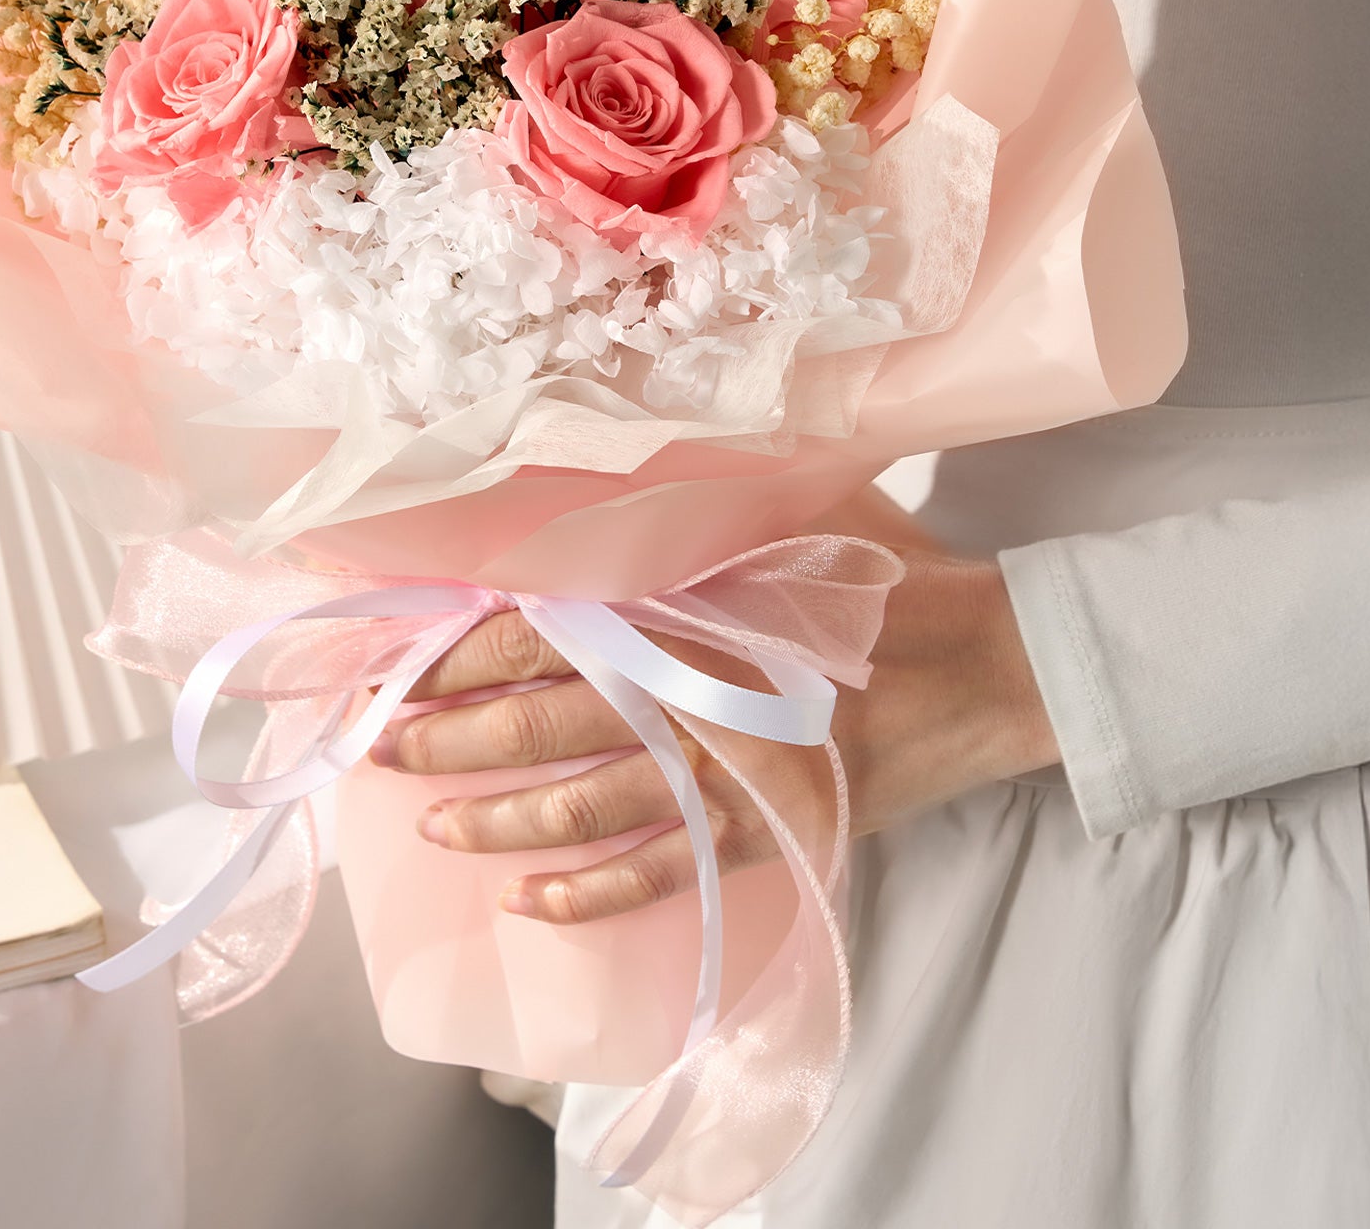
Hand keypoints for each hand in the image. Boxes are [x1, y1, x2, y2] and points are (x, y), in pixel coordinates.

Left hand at [369, 542, 1056, 923]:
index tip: (395, 668)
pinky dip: (598, 897)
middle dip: (453, 740)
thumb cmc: (888, 573)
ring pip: (593, 806)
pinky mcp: (770, 829)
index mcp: (693, 604)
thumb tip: (619, 463)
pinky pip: (669, 875)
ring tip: (435, 827)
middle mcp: (699, 691)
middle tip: (377, 750)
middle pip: (549, 723)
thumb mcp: (798, 509)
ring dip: (504, 820)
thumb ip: (706, 501)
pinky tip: (535, 906)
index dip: (462, 656)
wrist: (992, 662)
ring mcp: (733, 771)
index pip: (548, 632)